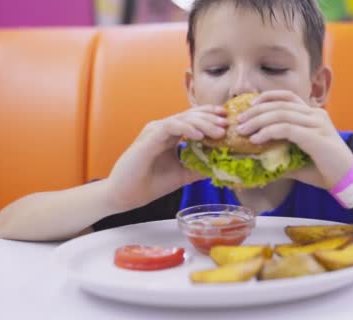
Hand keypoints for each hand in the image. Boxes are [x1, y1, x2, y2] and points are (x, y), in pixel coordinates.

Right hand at [106, 105, 226, 209]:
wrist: (125, 195)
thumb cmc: (149, 184)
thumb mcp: (181, 175)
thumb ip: (198, 168)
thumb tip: (220, 167)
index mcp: (168, 134)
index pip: (192, 118)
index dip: (210, 116)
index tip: (227, 121)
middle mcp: (161, 129)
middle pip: (190, 115)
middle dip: (210, 118)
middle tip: (227, 124)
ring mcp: (154, 131)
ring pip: (182, 118)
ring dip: (202, 123)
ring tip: (218, 131)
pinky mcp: (148, 139)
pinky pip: (171, 127)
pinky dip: (186, 129)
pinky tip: (200, 136)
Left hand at [236, 90, 352, 188]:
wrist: (348, 180)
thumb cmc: (325, 170)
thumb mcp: (299, 159)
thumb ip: (281, 155)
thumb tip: (257, 160)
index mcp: (313, 115)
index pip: (288, 97)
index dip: (267, 97)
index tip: (250, 105)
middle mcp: (316, 115)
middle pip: (280, 104)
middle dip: (256, 111)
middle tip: (239, 121)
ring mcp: (317, 124)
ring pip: (281, 114)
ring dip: (258, 121)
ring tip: (243, 131)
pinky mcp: (315, 137)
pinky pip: (287, 129)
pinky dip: (268, 132)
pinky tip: (257, 139)